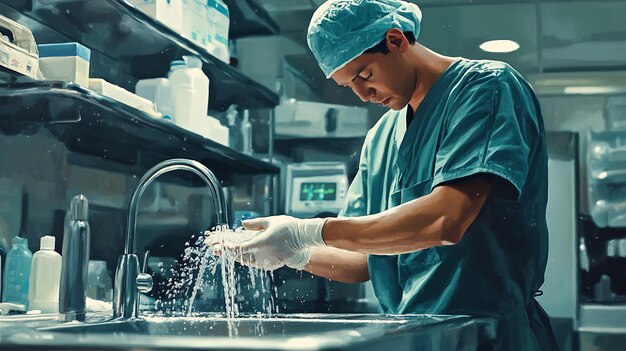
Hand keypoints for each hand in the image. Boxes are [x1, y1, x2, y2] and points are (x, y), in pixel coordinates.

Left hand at [206, 216, 325, 270]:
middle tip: (213, 247)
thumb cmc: (289, 227)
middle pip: (239, 255)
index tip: (217, 245)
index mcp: (261, 244)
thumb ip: (255, 224)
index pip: (239, 248)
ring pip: (245, 260)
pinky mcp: (271, 264)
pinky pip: (254, 262)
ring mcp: (267, 261)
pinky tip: (236, 254)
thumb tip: (242, 225)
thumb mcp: (270, 221)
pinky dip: (244, 258)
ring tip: (221, 251)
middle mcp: (263, 255)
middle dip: (224, 251)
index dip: (226, 247)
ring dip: (233, 255)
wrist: (304, 237)